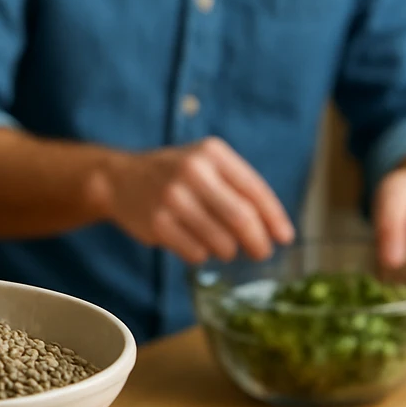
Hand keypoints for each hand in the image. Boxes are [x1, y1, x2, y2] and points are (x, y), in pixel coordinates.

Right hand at [102, 137, 293, 263]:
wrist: (120, 179)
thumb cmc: (175, 174)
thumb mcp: (206, 164)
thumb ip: (239, 188)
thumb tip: (277, 231)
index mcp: (211, 152)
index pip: (254, 189)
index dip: (275, 217)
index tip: (285, 238)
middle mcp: (192, 170)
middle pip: (242, 218)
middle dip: (258, 242)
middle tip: (262, 252)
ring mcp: (172, 197)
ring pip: (221, 242)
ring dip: (227, 250)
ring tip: (219, 243)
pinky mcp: (158, 223)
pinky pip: (197, 253)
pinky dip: (202, 254)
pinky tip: (192, 241)